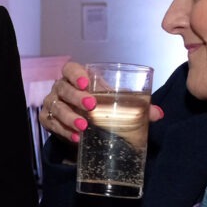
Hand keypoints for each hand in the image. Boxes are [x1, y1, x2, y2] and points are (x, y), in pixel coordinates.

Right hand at [41, 61, 164, 143]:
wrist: (82, 123)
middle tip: (91, 106)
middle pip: (63, 88)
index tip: (86, 83)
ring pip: (56, 107)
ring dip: (69, 117)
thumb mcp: (115, 103)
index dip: (76, 73)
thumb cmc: (99, 106)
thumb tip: (158, 114)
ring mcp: (52, 104)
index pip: (70, 68)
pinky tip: (76, 138)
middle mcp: (61, 88)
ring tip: (84, 127)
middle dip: (76, 97)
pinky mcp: (48, 120)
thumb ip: (136, 106)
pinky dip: (63, 131)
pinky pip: (51, 124)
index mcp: (77, 78)